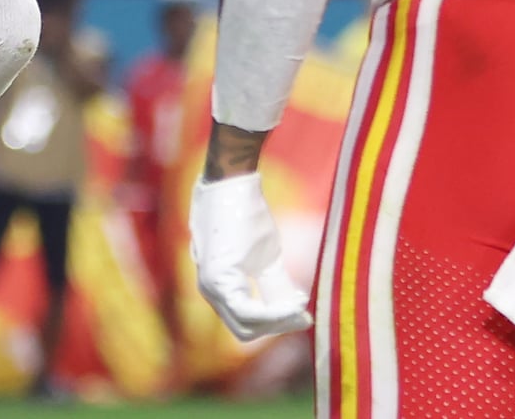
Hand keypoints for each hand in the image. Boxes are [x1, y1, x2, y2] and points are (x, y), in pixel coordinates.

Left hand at [189, 173, 311, 341]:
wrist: (233, 184)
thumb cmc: (248, 215)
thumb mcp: (265, 258)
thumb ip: (274, 287)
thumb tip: (296, 312)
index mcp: (221, 288)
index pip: (246, 323)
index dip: (276, 323)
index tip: (303, 315)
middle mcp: (211, 291)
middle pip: (245, 330)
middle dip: (276, 326)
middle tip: (303, 314)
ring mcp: (211, 286)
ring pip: (245, 324)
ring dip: (277, 320)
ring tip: (301, 307)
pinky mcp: (217, 277)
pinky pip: (245, 309)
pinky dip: (271, 312)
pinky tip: (293, 304)